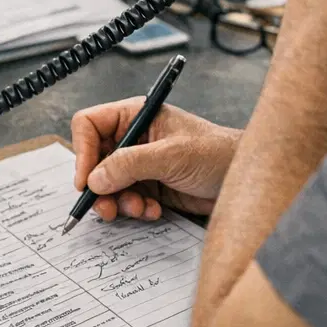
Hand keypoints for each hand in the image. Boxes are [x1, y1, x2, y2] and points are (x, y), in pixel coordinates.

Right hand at [71, 101, 240, 220]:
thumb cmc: (217, 154)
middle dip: (99, 186)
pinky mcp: (149, 186)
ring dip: (119, 202)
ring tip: (140, 209)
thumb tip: (94, 179)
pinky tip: (154, 211)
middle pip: (93, 160)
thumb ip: (130, 165)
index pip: (90, 125)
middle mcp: (133, 138)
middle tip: (106, 208)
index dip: (82, 151)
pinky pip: (125, 200)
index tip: (86, 180)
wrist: (244, 181)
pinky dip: (134, 210)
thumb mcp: (171, 156)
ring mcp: (140, 164)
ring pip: (107, 185)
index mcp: (136, 116)